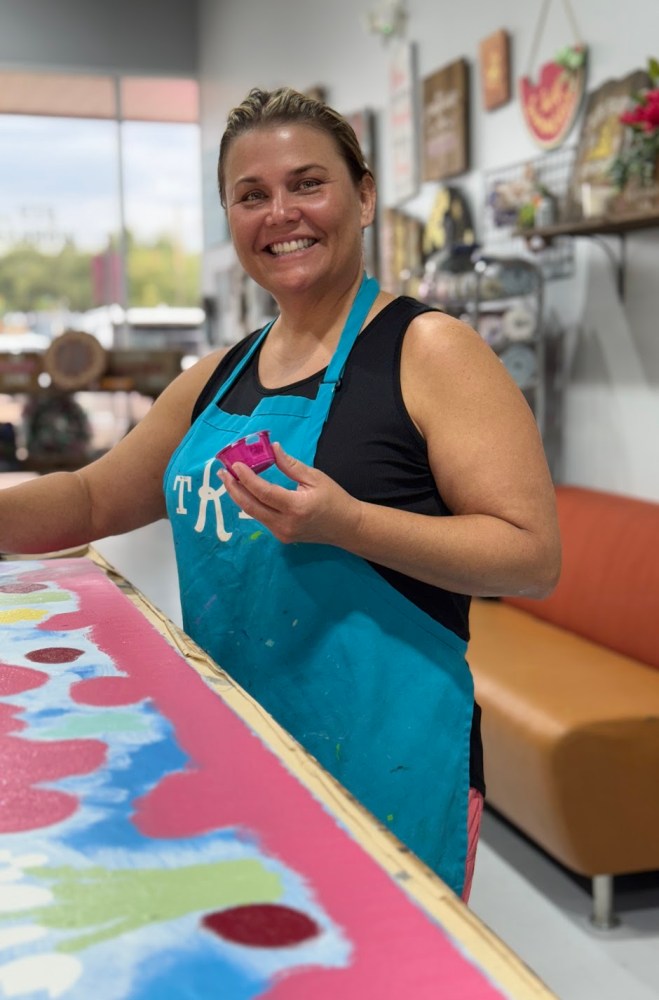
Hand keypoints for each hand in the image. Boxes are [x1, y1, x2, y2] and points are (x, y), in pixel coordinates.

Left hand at [217, 442, 362, 546]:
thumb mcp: (315, 478)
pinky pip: (262, 518)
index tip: (235, 465)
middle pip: (251, 506)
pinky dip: (252, 503)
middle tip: (223, 472)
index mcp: (296, 507)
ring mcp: (282, 533)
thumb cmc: (335, 499)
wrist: (347, 527)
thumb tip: (273, 448)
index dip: (247, 478)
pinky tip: (245, 492)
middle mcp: (285, 524)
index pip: (263, 492)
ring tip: (230, 480)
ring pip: (253, 513)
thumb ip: (290, 465)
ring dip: (240, 496)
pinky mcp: (282, 537)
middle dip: (233, 489)